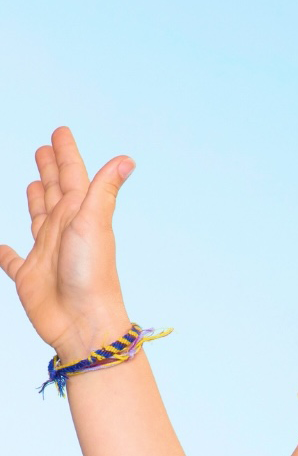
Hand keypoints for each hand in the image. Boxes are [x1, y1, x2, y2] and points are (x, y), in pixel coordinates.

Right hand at [0, 125, 135, 362]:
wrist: (82, 323)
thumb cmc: (92, 274)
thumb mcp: (96, 223)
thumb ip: (104, 189)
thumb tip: (128, 159)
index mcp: (79, 215)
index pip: (72, 176)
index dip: (65, 154)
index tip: (60, 132)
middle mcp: (63, 231)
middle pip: (55, 192)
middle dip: (51, 170)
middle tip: (44, 149)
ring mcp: (46, 253)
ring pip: (38, 218)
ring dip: (36, 201)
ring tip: (34, 185)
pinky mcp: (29, 277)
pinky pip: (13, 261)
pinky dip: (6, 254)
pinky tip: (3, 248)